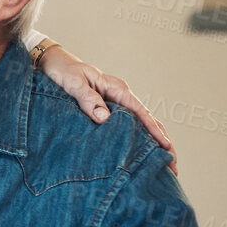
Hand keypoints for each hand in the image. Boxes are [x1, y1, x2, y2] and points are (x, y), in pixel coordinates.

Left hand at [36, 46, 176, 174]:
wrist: (52, 62)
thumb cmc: (62, 70)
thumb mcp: (73, 83)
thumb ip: (88, 99)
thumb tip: (105, 118)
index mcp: (116, 88)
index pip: (141, 112)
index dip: (155, 130)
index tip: (166, 147)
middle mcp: (120, 95)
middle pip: (147, 120)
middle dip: (162, 141)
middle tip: (173, 165)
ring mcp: (116, 101)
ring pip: (140, 124)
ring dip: (153, 142)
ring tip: (165, 164)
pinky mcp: (108, 108)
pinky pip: (128, 124)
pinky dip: (138, 137)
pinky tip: (142, 152)